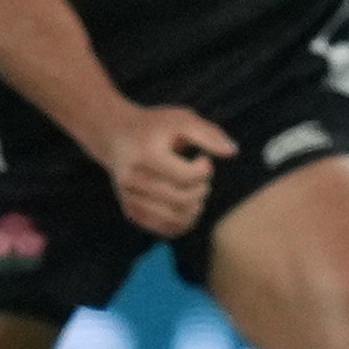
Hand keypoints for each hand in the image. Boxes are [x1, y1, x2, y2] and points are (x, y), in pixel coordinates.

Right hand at [98, 102, 233, 238]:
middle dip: (202, 189)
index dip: (205, 170)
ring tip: (193, 190)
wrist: (115, 135)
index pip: (187, 177)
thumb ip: (208, 133)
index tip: (202, 159)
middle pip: (183, 200)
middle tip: (200, 176)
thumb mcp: (181, 119)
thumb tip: (233, 152)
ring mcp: (130, 198)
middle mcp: (132, 178)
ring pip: (177, 219)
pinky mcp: (131, 212)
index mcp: (145, 154)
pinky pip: (167, 229)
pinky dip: (184, 221)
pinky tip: (186, 203)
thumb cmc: (154, 127)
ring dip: (196, 207)